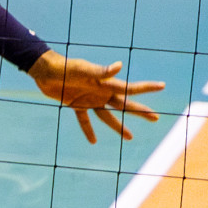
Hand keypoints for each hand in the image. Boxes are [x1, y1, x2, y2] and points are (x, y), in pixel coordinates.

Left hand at [26, 49, 165, 143]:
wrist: (45, 71)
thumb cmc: (65, 68)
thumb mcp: (83, 70)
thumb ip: (101, 71)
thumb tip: (119, 66)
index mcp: (106, 84)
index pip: (130, 87)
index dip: (147, 87)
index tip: (162, 85)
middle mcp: (100, 92)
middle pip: (124, 104)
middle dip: (140, 111)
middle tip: (156, 117)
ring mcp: (89, 99)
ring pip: (108, 116)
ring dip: (119, 126)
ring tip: (130, 138)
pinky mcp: (76, 104)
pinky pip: (85, 120)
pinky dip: (88, 130)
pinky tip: (93, 142)